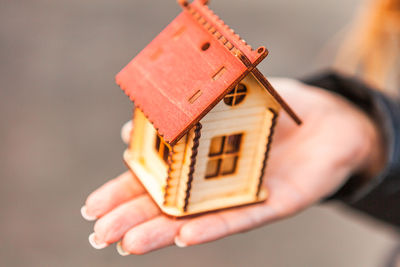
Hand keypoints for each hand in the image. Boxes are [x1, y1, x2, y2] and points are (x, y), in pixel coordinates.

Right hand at [81, 78, 382, 254]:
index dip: (123, 190)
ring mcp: (241, 193)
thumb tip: (131, 128)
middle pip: (168, 202)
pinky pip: (240, 217)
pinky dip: (212, 226)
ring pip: (196, 217)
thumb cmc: (274, 106)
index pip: (155, 178)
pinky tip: (183, 237)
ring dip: (161, 231)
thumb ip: (180, 112)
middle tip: (98, 235)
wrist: (332, 118)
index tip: (91, 205)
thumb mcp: (224, 97)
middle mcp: (215, 181)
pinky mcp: (274, 202)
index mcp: (200, 157)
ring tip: (127, 244)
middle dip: (132, 217)